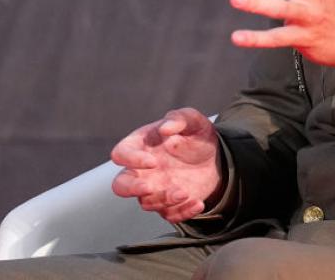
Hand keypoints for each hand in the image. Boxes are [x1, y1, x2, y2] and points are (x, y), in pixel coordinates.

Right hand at [110, 107, 221, 222]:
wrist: (215, 158)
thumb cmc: (196, 135)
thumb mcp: (193, 120)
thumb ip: (179, 118)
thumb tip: (165, 127)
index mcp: (141, 145)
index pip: (121, 153)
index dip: (132, 159)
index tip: (153, 161)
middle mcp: (142, 170)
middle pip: (120, 185)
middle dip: (132, 188)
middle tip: (149, 187)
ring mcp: (154, 189)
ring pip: (146, 202)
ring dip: (164, 200)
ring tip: (184, 192)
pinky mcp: (168, 205)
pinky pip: (168, 215)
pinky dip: (182, 212)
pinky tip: (197, 202)